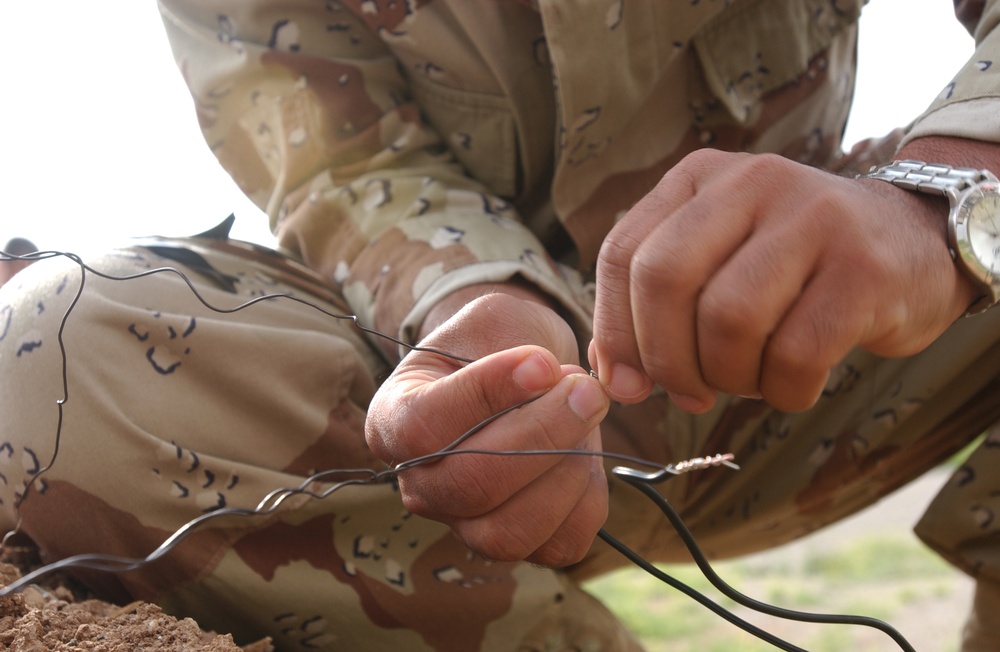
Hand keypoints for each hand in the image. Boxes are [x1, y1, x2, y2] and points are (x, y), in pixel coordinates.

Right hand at [365, 291, 609, 566]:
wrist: (519, 372)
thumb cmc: (494, 345)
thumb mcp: (487, 322)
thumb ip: (508, 342)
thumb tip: (550, 380)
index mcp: (394, 421)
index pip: (425, 425)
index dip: (487, 395)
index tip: (542, 362)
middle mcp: (420, 485)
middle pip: (470, 486)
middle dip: (541, 435)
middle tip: (586, 391)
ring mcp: (464, 524)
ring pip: (508, 533)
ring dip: (566, 472)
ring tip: (588, 417)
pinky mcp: (518, 542)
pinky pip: (557, 545)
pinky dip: (587, 498)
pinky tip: (589, 451)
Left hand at [589, 145, 981, 413]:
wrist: (911, 243)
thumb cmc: (794, 268)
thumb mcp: (717, 260)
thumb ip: (656, 308)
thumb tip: (613, 379)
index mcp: (699, 177)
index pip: (622, 254)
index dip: (614, 330)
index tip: (627, 383)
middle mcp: (751, 182)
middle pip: (665, 279)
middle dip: (665, 358)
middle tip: (690, 392)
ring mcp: (812, 218)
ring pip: (728, 319)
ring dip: (728, 377)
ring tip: (748, 380)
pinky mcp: (863, 269)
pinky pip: (795, 354)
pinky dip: (782, 391)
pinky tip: (792, 386)